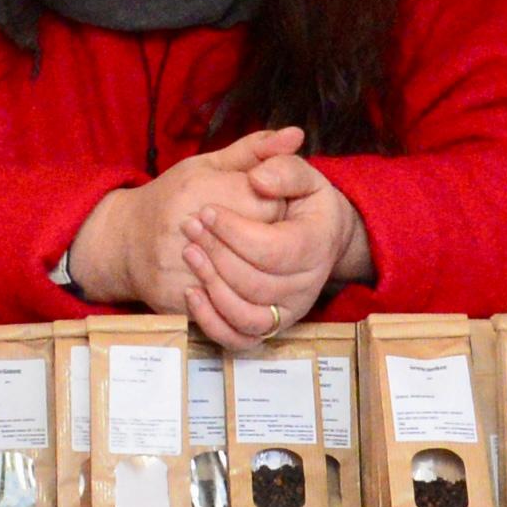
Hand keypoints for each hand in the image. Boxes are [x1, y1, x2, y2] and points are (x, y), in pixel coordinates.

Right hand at [65, 128, 306, 317]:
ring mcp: (180, 268)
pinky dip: (239, 302)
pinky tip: (242, 288)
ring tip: (261, 263)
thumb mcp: (209, 165)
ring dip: (261, 275)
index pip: (267, 205)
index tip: (276, 208)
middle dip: (273, 242)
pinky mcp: (176, 300)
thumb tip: (296, 134)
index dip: (279, 208)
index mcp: (200, 190)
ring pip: (246, 283)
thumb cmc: (172, 197)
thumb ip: (255, 151)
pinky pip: (224, 309)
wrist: (123, 241)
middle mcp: (186, 229)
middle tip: (272, 237)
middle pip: (261, 245)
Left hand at [180, 150, 375, 348]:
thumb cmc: (302, 202)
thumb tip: (259, 179)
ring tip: (189, 254)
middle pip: (256, 283)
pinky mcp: (270, 328)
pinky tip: (192, 293)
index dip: (235, 232)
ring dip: (212, 286)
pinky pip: (240, 339)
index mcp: (317, 245)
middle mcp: (308, 285)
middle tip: (189, 227)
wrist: (317, 237)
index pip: (273, 249)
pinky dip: (212, 322)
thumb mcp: (302, 175)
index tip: (207, 211)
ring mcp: (289, 311)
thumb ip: (282, 167)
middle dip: (217, 254)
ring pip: (247, 315)